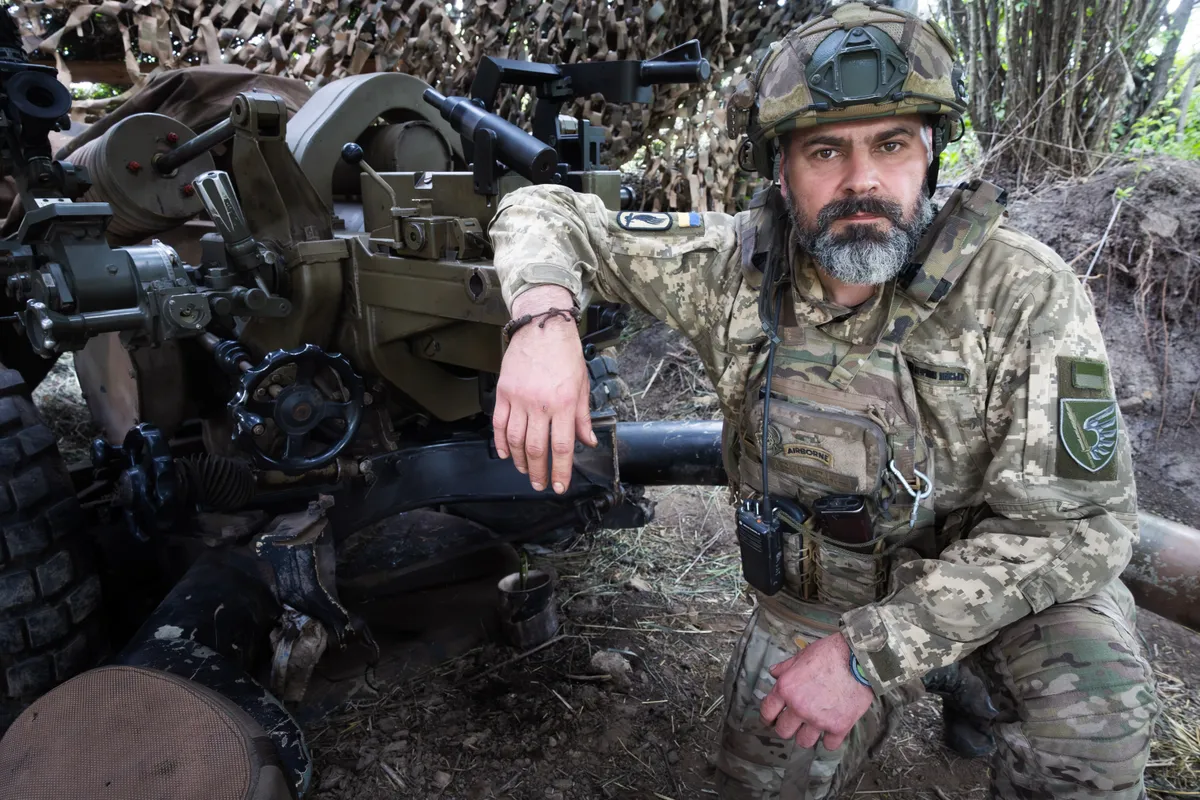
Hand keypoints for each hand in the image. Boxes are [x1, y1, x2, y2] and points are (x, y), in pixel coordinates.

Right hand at [493, 284, 596, 493]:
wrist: (542, 327)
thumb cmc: (565, 354)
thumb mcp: (582, 385)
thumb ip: (583, 416)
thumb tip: (588, 441)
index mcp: (564, 403)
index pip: (562, 447)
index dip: (561, 470)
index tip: (560, 486)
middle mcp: (540, 404)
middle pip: (537, 449)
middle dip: (538, 472)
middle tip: (539, 485)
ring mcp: (519, 399)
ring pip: (516, 440)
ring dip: (520, 461)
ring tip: (524, 471)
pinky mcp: (504, 392)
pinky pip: (499, 424)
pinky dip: (501, 442)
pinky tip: (506, 453)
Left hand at [759, 633, 874, 750]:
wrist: (859, 658)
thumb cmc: (831, 653)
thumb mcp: (802, 655)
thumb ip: (785, 668)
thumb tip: (774, 673)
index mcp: (786, 689)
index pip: (767, 712)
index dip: (767, 716)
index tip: (771, 719)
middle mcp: (799, 707)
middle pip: (783, 731)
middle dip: (787, 727)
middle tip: (794, 722)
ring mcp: (818, 720)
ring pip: (804, 742)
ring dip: (806, 735)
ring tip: (813, 726)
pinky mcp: (838, 727)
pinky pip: (829, 745)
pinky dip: (830, 739)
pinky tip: (831, 730)